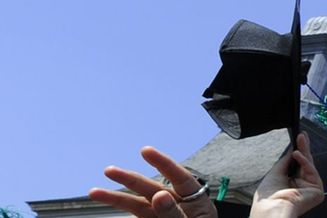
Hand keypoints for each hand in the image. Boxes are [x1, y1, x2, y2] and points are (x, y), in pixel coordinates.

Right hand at [88, 148, 218, 217]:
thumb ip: (174, 215)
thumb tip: (159, 194)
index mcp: (197, 203)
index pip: (180, 178)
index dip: (163, 163)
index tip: (145, 151)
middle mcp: (178, 206)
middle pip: (153, 189)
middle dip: (130, 180)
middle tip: (109, 171)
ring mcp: (162, 217)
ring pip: (138, 204)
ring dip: (117, 197)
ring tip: (94, 191)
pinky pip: (135, 217)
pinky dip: (119, 210)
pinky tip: (105, 203)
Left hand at [251, 133, 324, 217]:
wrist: (272, 208)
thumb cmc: (269, 196)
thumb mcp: (276, 173)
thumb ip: (286, 161)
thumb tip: (293, 149)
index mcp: (291, 184)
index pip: (297, 166)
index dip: (298, 152)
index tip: (298, 140)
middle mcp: (301, 186)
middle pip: (305, 163)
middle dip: (304, 147)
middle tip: (302, 135)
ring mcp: (310, 188)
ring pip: (309, 165)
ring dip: (305, 150)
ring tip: (301, 138)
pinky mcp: (317, 190)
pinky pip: (312, 172)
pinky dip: (305, 161)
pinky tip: (298, 154)